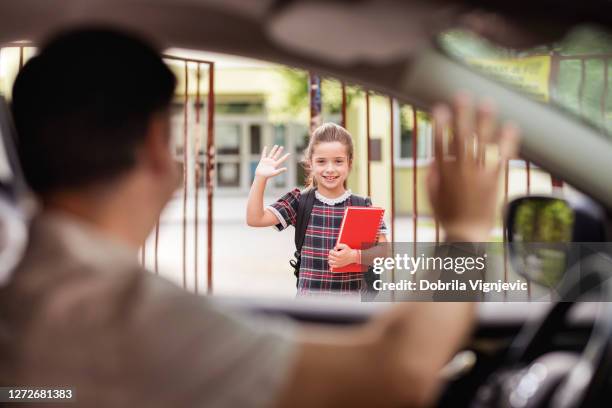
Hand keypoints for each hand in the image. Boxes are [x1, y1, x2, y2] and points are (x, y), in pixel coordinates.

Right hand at [255, 145, 289, 178]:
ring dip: (274, 149)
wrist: (260, 176)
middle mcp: (272, 162)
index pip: (281, 159)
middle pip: (276, 155)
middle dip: (279, 151)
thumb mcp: (274, 173)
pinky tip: (266, 147)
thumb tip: (286, 169)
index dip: (285, 157)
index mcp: (275, 165)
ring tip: (276, 145)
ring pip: (271, 153)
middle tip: (282, 147)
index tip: (289, 154)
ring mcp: (267, 161)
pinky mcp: (263, 160)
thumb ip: (280, 171)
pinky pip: (264, 154)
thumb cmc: (267, 176)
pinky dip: (264, 151)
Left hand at [328, 243, 357, 269]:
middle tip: (334, 253)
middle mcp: (338, 260)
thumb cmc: (348, 251)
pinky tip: (333, 261)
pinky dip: (331, 263)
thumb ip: (338, 245)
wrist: (352, 257)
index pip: (330, 252)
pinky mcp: (338, 266)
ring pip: (329, 261)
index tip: (335, 250)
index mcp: (338, 255)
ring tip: (333, 257)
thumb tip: (334, 248)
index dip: (332, 250)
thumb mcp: (344, 246)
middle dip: (331, 254)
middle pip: (329, 257)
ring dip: (330, 259)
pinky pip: (332, 266)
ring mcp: (338, 263)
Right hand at [427, 94, 519, 241]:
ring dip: (484, 121)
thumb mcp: (431, 193)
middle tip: (462, 95)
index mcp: (443, 171)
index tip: (440, 107)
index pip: (439, 142)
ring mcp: (478, 174)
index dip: (439, 124)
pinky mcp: (493, 179)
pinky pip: (501, 157)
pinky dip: (507, 141)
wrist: (466, 232)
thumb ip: (432, 173)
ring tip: (486, 103)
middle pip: (461, 136)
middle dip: (461, 114)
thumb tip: (434, 157)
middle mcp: (460, 169)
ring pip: (481, 142)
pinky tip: (511, 126)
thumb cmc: (446, 213)